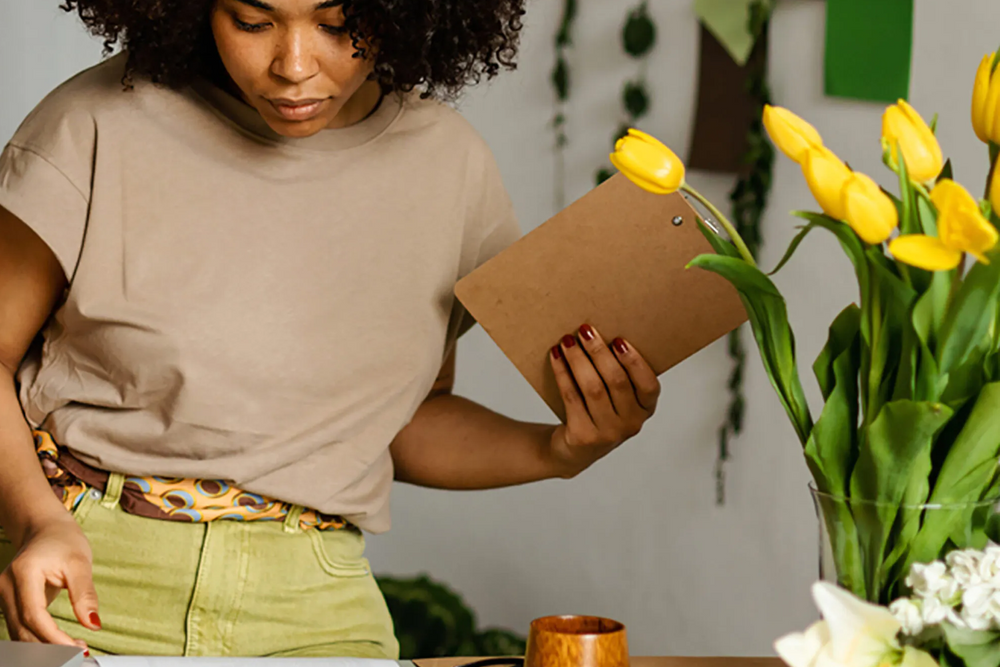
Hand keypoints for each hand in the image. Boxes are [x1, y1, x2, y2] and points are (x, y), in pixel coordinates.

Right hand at [0, 514, 99, 647]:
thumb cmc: (64, 542)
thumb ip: (85, 594)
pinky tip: (62, 643)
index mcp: (23, 573)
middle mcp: (6, 586)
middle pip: (23, 629)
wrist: (45, 530)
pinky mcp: (7, 604)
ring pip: (19, 633)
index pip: (34, 615)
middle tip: (80, 653)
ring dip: (45, 648)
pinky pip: (20, 628)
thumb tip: (93, 624)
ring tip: (76, 648)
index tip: (77, 648)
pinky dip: (39, 640)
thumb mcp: (80, 563)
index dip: (53, 636)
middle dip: (51, 647)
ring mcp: (2, 596)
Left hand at [547, 323, 660, 476]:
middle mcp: (631, 424)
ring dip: (578, 360)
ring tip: (567, 341)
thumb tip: (599, 334)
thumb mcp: (616, 398)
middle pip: (616, 382)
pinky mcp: (584, 437)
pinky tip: (556, 357)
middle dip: (599, 352)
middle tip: (585, 330)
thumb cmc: (597, 412)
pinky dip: (562, 373)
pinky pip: (571, 397)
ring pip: (592, 388)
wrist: (573, 450)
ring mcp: (608, 434)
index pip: (649, 385)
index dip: (635, 362)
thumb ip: (618, 373)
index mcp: (645, 409)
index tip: (618, 339)